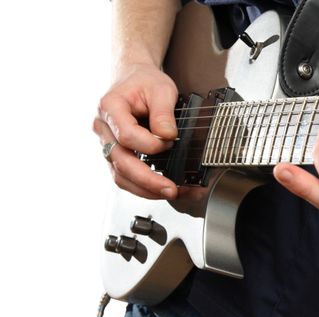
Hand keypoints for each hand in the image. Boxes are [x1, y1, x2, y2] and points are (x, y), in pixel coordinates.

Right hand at [93, 63, 178, 198]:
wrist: (132, 77)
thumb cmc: (144, 81)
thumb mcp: (161, 89)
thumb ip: (164, 113)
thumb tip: (167, 137)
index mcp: (110, 107)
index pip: (127, 136)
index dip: (151, 144)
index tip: (170, 141)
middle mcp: (103, 128)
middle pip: (120, 162)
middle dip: (148, 180)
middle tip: (171, 189)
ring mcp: (106, 143)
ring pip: (120, 175)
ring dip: (145, 189)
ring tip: (169, 193)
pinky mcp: (114, 154)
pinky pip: (124, 176)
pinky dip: (142, 186)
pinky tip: (160, 189)